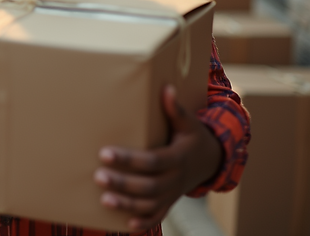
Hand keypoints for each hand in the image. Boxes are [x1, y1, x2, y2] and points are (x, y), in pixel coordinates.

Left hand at [93, 85, 222, 231]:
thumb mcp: (188, 123)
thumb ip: (175, 109)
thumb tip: (166, 89)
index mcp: (178, 157)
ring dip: (128, 205)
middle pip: (148, 186)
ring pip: (150, 204)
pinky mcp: (170, 202)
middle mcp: (176, 179)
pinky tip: (127, 226)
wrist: (211, 161)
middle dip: (123, 183)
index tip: (104, 153)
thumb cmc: (193, 137)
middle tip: (98, 176)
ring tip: (104, 200)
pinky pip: (158, 216)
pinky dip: (144, 223)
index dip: (129, 159)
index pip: (152, 161)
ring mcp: (173, 193)